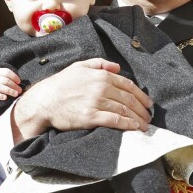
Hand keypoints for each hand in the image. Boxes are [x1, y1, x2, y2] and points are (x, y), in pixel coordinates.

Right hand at [0, 67, 21, 99]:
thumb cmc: (2, 79)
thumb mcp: (5, 75)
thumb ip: (11, 78)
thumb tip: (21, 84)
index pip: (6, 72)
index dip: (14, 77)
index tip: (19, 82)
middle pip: (4, 80)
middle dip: (14, 85)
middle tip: (19, 90)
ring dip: (9, 91)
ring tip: (16, 94)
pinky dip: (0, 96)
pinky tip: (5, 97)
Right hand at [12, 58, 151, 140]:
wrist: (44, 101)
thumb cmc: (60, 83)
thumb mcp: (79, 66)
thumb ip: (99, 63)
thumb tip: (117, 67)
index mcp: (100, 75)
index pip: (128, 85)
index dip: (141, 95)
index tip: (148, 103)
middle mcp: (101, 87)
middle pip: (129, 99)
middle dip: (142, 109)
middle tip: (149, 117)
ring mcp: (96, 102)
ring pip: (124, 110)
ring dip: (138, 119)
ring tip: (144, 126)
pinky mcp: (91, 117)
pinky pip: (115, 120)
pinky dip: (127, 125)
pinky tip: (134, 128)